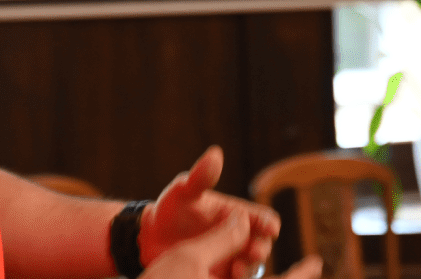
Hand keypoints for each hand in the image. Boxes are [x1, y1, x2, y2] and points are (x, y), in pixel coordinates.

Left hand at [139, 147, 279, 278]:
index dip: (268, 223)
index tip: (270, 227)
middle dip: (261, 249)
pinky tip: (228, 278)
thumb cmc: (170, 209)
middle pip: (261, 245)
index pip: (262, 218)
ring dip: (249, 268)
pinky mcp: (218, 276)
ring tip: (238, 269)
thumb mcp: (184, 191)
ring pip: (250, 267)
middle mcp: (237, 238)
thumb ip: (201, 177)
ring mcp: (229, 259)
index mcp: (236, 215)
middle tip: (254, 252)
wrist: (150, 238)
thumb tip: (215, 153)